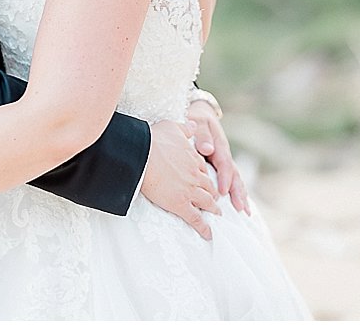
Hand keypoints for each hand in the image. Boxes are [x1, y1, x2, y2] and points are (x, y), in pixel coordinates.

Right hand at [140, 120, 220, 239]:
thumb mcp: (172, 126)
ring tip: (216, 214)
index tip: (206, 180)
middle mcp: (195, 175)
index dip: (205, 176)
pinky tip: (208, 234)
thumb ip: (186, 127)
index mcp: (192, 159)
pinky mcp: (181, 204)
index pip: (203, 170)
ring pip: (207, 202)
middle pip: (209, 187)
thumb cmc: (153, 139)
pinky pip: (196, 219)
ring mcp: (189, 191)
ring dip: (212, 209)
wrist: (142, 155)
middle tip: (215, 199)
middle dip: (213, 193)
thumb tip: (195, 124)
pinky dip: (203, 228)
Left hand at [187, 99, 250, 214]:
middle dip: (238, 191)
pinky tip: (240, 205)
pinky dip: (236, 191)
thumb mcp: (197, 122)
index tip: (223, 191)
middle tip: (240, 208)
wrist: (201, 113)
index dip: (224, 178)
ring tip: (245, 211)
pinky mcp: (221, 165)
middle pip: (234, 175)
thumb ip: (202, 136)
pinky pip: (230, 179)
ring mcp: (224, 160)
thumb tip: (207, 149)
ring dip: (240, 194)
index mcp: (219, 145)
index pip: (224, 164)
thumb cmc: (197, 119)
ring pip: (235, 179)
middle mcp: (224, 154)